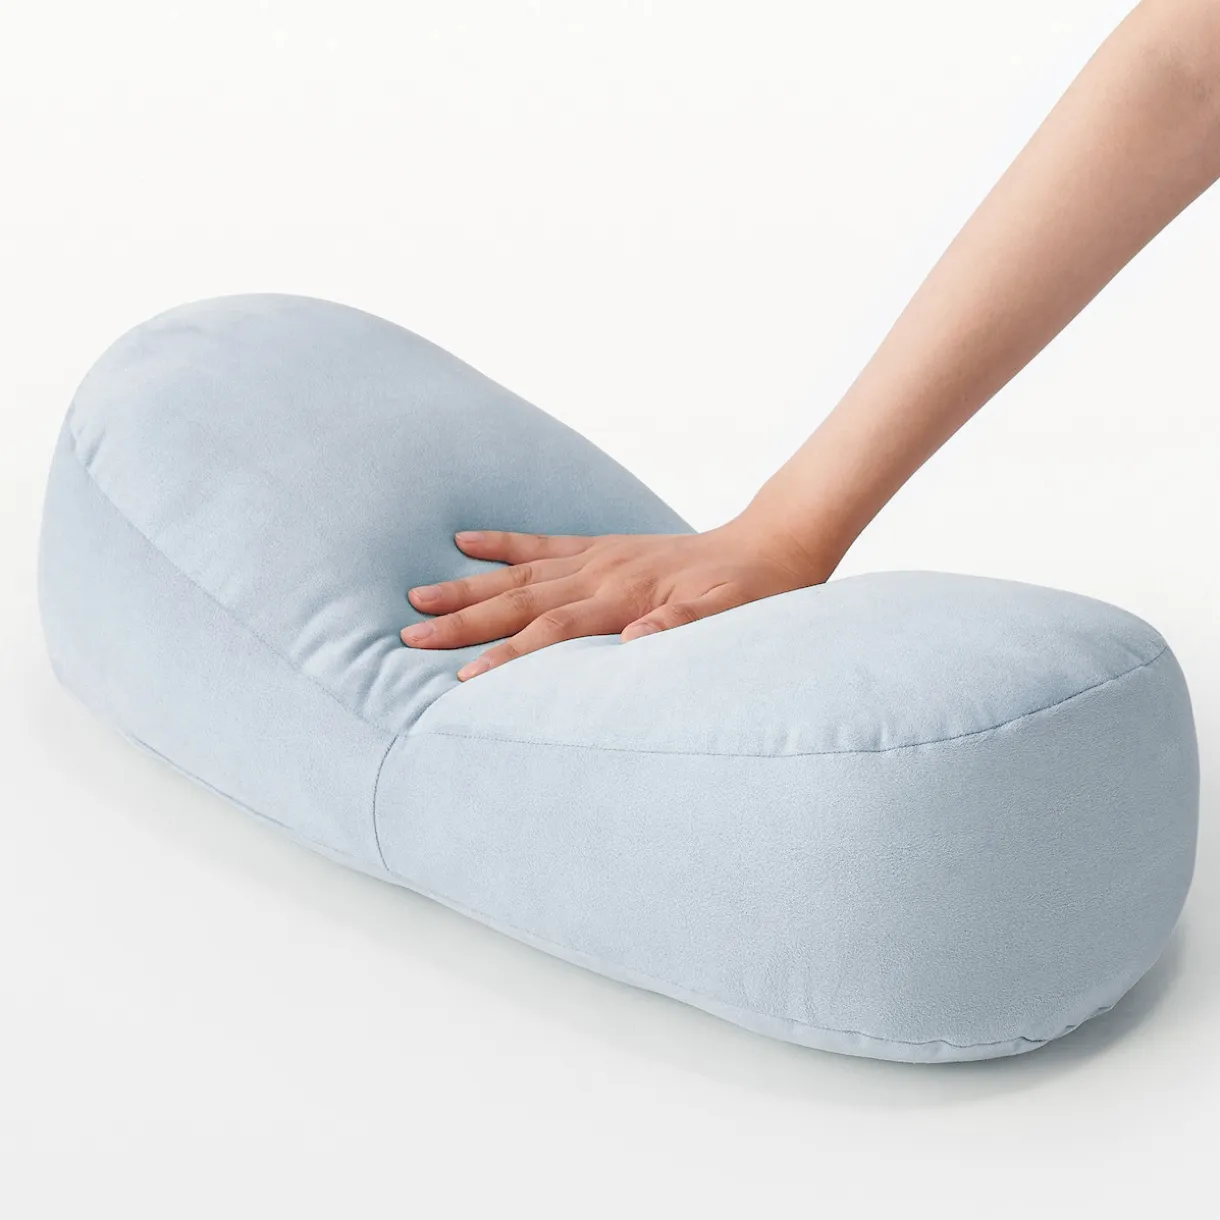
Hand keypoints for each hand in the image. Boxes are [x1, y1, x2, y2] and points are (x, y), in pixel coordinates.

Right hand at [400, 516, 833, 678]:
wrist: (773, 546)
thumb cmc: (754, 593)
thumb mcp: (732, 619)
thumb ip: (684, 629)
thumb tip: (635, 640)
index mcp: (626, 598)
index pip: (553, 630)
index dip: (508, 654)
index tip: (463, 676)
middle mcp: (603, 574)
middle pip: (520, 599)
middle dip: (464, 619)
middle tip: (409, 635)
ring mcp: (599, 557)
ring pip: (520, 572)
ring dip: (468, 585)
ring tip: (417, 593)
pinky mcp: (603, 547)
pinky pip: (543, 543)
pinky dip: (503, 543)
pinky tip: (465, 540)